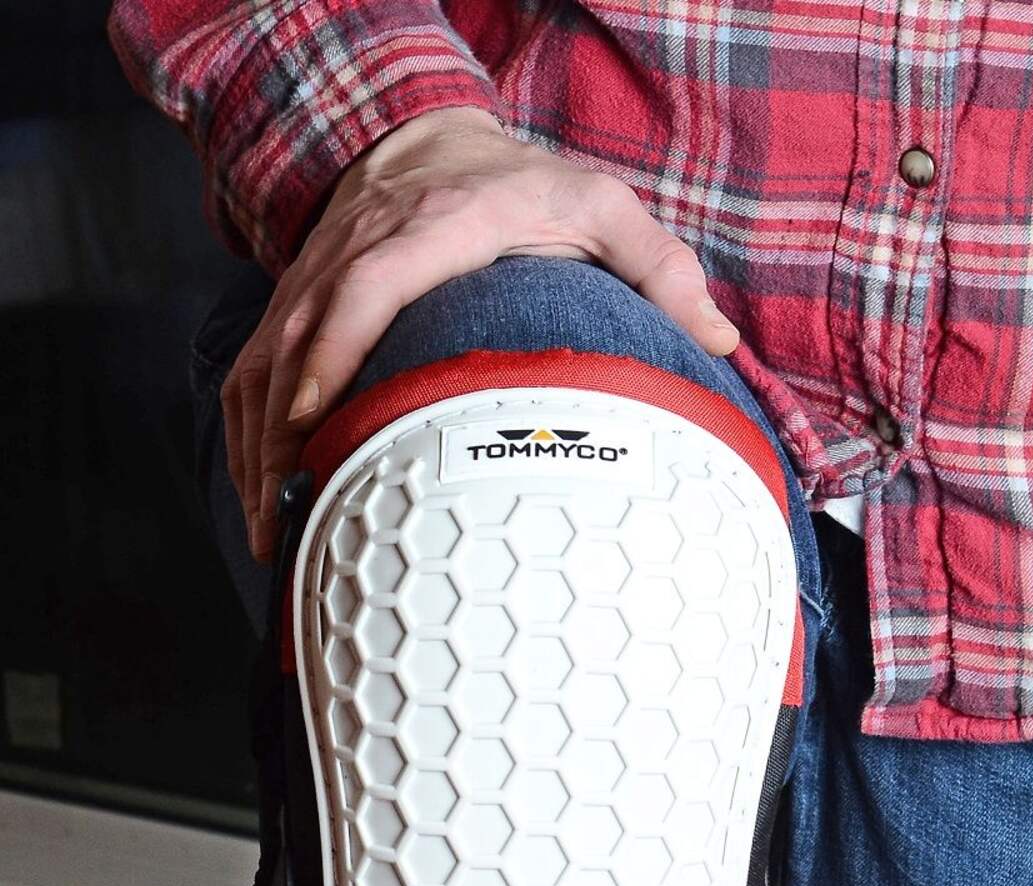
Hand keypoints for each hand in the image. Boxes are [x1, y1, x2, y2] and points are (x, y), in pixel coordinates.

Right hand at [224, 107, 739, 560]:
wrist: (427, 137)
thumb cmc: (524, 186)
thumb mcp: (603, 206)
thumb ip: (660, 267)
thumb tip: (719, 341)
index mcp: (436, 225)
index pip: (370, 279)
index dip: (338, 344)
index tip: (320, 413)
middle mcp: (359, 247)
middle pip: (299, 336)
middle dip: (285, 429)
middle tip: (292, 516)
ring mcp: (315, 276)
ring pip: (264, 363)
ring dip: (260, 451)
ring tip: (272, 537)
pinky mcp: (294, 302)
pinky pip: (253, 371)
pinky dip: (250, 438)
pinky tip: (267, 504)